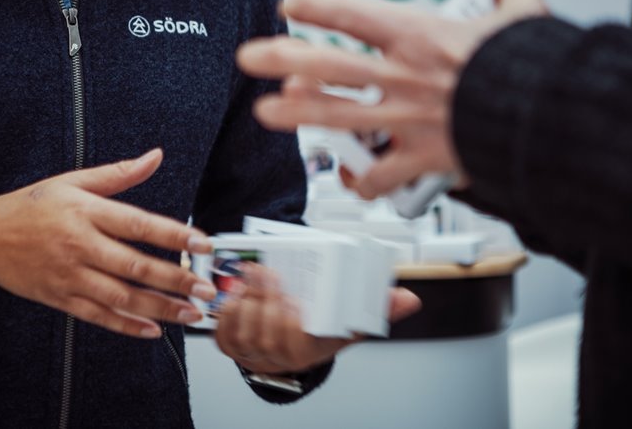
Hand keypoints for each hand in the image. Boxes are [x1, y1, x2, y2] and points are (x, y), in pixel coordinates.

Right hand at [0, 148, 216, 338]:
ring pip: (122, 297)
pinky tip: (154, 329)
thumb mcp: (72, 181)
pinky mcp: (60, 298)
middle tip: (208, 289)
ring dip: (161, 308)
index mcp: (86, 212)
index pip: (139, 224)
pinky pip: (98, 317)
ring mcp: (69, 276)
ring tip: (191, 312)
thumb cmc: (29, 206)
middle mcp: (79, 245)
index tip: (203, 243)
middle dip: (177, 279)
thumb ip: (118, 174)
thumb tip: (155, 156)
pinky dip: (127, 325)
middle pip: (136, 266)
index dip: (174, 235)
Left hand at [213, 263, 421, 373]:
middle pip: (266, 335)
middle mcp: (279, 358)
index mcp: (309, 351)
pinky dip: (226, 314)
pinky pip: (224, 335)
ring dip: (244, 303)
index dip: (289, 323)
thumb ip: (379, 309)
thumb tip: (408, 298)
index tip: (293, 299)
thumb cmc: (321, 333)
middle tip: (268, 273)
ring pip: (243, 333)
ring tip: (250, 276)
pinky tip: (234, 293)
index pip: (295, 342)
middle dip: (265, 302)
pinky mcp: (232, 347)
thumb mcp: (352, 323)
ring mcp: (253, 354)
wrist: (292, 351)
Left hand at [236, 0, 547, 198]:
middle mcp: (402, 78)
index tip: (292, 5)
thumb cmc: (530, 70)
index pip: (353, 14)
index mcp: (420, 37)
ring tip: (267, 112)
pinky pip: (379, 176)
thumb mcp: (523, 18)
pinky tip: (353, 177)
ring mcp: (405, 121)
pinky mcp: (420, 159)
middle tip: (251, 57)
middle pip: (327, 65)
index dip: (315, 7)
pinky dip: (363, 180)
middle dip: (282, 59)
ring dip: (296, 115)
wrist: (547, 120)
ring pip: (336, 117)